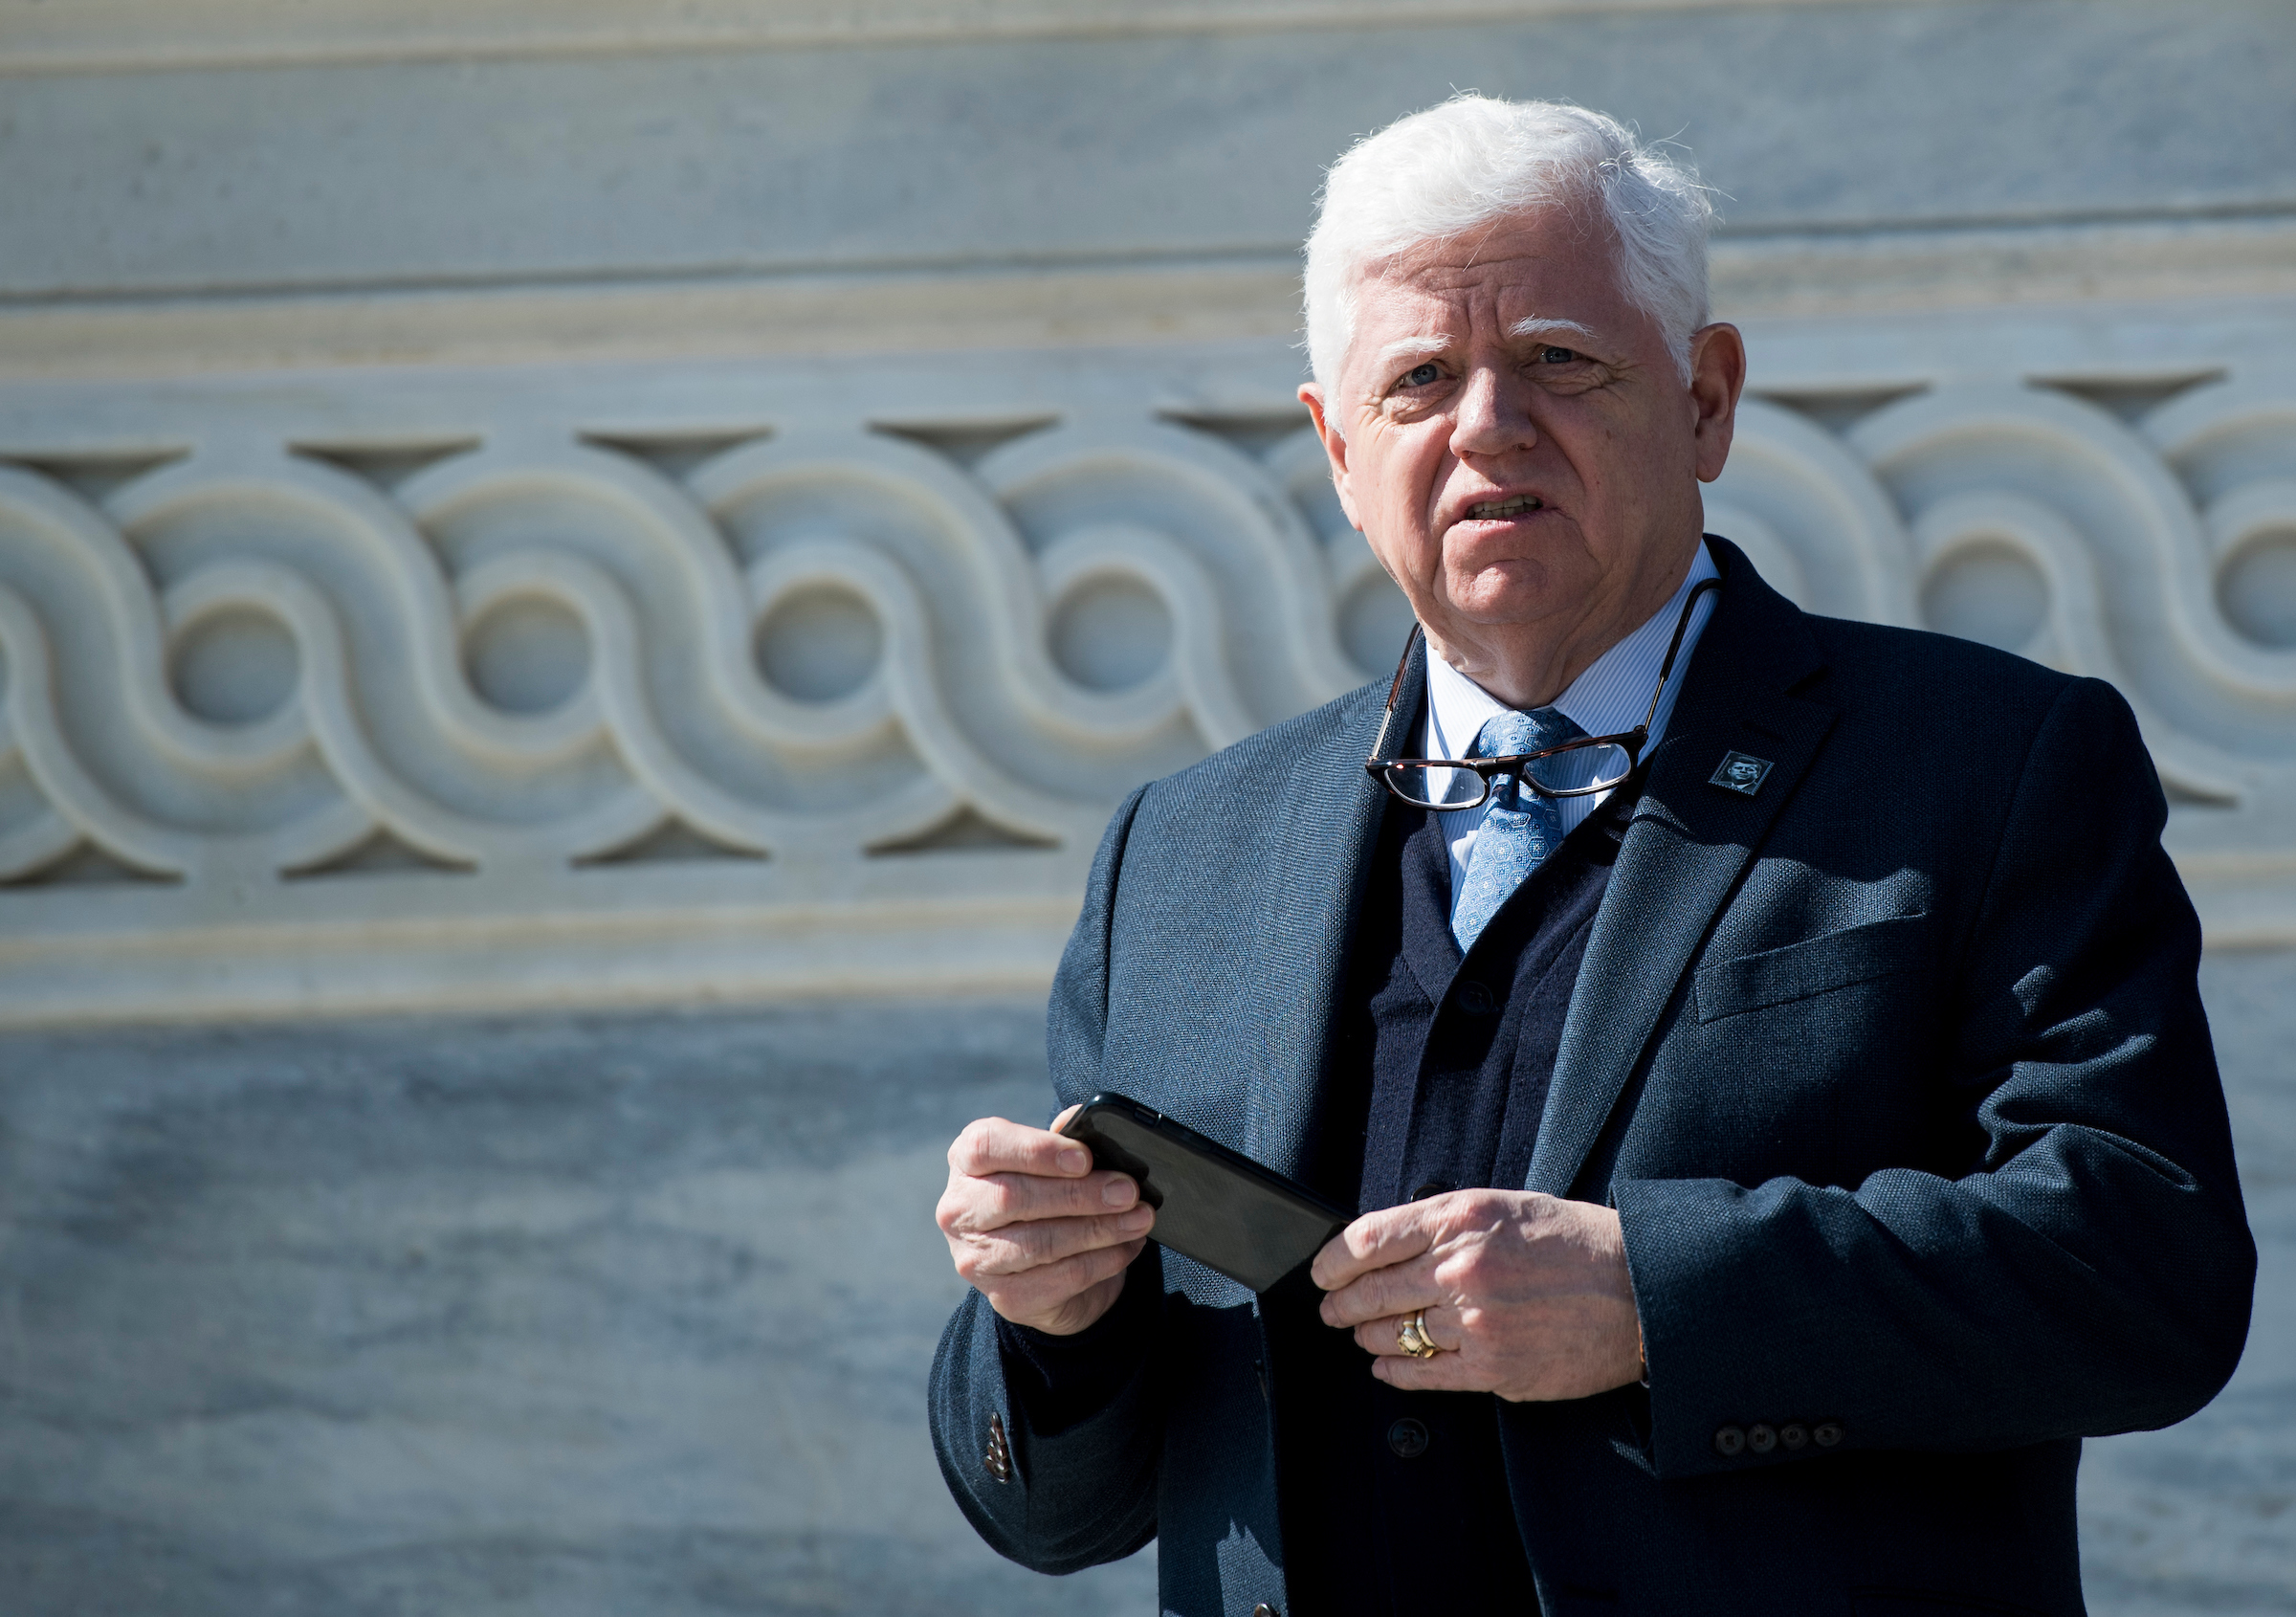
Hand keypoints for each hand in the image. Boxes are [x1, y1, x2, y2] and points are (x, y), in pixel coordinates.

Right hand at [937, 1106, 1154, 1335]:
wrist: (1042, 1266)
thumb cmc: (1045, 1194)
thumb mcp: (1051, 1161)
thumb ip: (1065, 1139)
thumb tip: (1086, 1121)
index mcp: (966, 1161)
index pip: (986, 1146)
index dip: (1036, 1151)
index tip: (1084, 1158)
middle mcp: (960, 1210)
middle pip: (1014, 1197)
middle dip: (1080, 1194)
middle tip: (1128, 1191)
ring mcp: (976, 1259)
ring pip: (1041, 1243)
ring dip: (1100, 1230)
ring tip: (1139, 1219)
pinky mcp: (1005, 1297)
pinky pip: (1061, 1278)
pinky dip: (1102, 1261)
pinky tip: (1127, 1246)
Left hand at [1310, 1189, 1641, 1399]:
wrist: (1639, 1288)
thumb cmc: (1575, 1242)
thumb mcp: (1503, 1206)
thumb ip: (1444, 1223)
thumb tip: (1387, 1245)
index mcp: (1459, 1219)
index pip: (1366, 1240)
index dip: (1332, 1261)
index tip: (1322, 1271)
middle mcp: (1460, 1269)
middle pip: (1369, 1292)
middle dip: (1340, 1304)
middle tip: (1331, 1309)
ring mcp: (1475, 1322)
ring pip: (1391, 1335)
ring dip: (1368, 1337)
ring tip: (1364, 1334)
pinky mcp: (1494, 1368)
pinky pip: (1424, 1375)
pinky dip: (1395, 1373)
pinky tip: (1387, 1368)